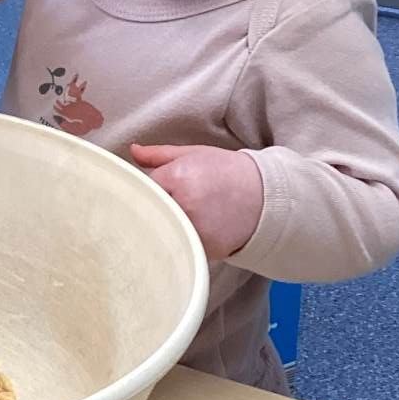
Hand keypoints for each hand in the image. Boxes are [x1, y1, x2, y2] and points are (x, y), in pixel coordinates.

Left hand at [130, 144, 263, 260]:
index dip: (147, 190)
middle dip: (155, 210)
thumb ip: (159, 154)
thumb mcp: (194, 155)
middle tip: (162, 209)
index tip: (152, 192)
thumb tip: (132, 151)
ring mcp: (195, 229)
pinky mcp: (205, 249)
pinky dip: (183, 242)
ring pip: (165, 231)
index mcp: (177, 177)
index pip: (145, 188)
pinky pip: (182, 247)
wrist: (266, 196)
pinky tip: (191, 233)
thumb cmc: (227, 171)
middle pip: (151, 211)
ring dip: (167, 228)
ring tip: (180, 220)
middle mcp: (184, 204)